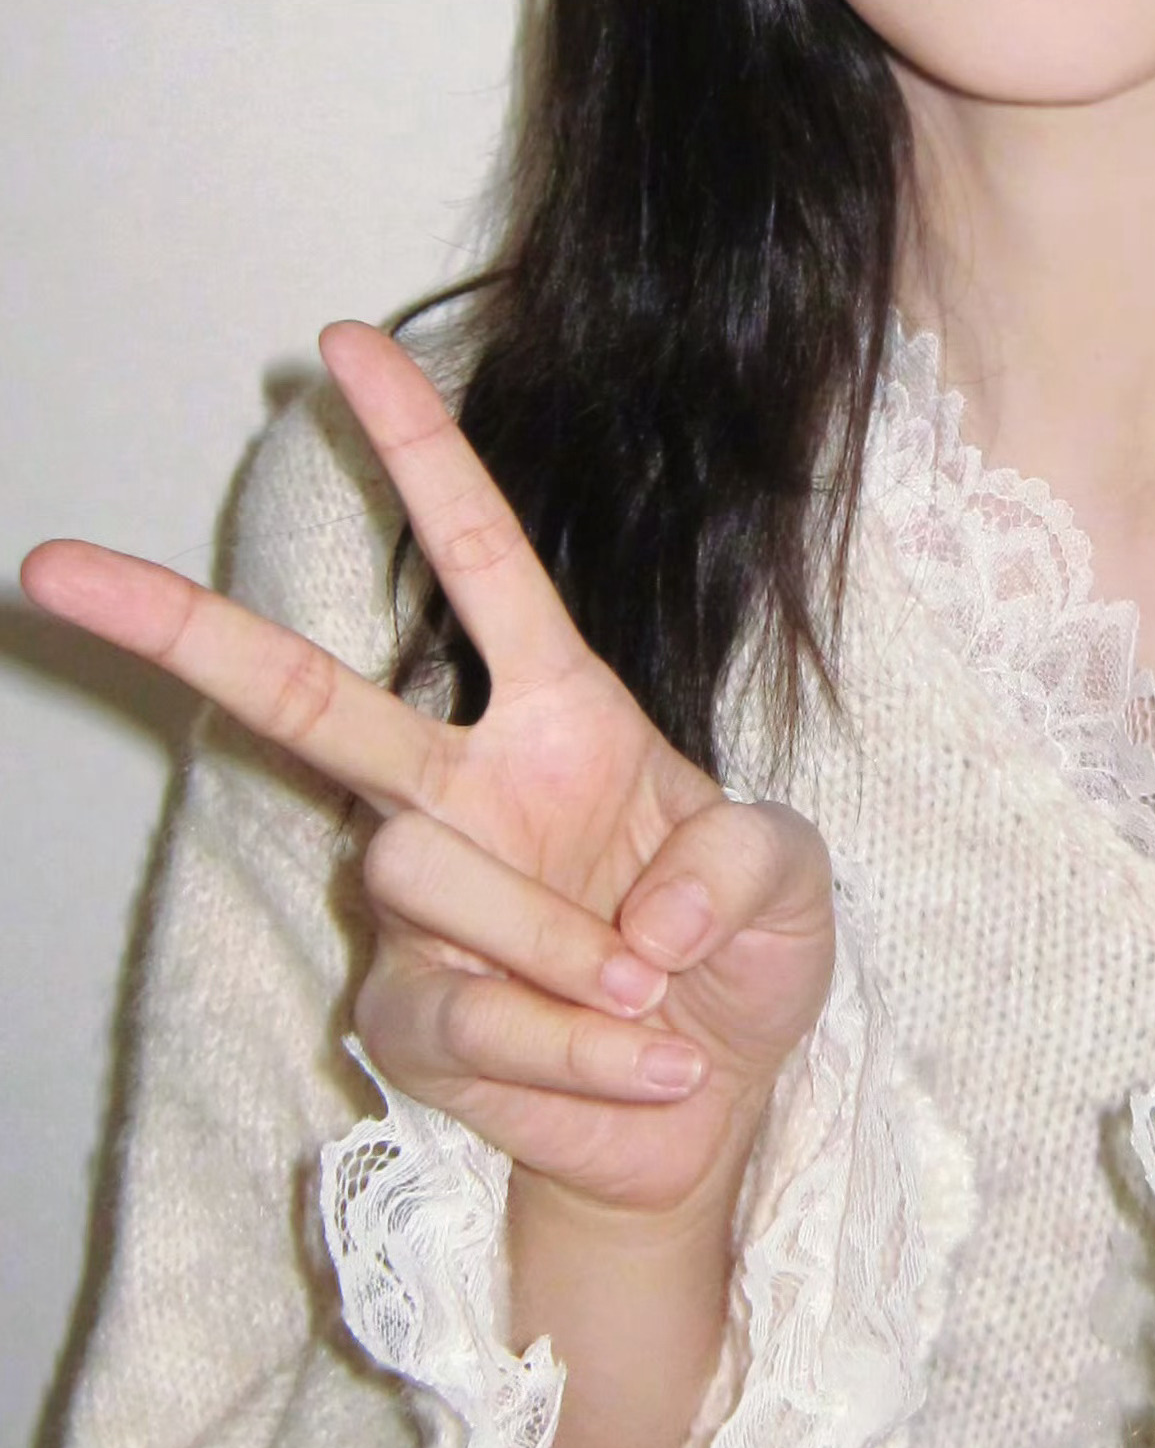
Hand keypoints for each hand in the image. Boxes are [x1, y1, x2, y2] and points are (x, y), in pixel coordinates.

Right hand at [21, 323, 835, 1228]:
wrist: (718, 1104)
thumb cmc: (737, 960)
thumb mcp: (789, 881)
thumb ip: (743, 864)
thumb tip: (638, 925)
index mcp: (556, 715)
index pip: (478, 559)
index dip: (420, 452)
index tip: (347, 343)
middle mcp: (462, 792)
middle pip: (302, 695)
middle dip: (177, 629)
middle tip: (51, 565)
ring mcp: (422, 907)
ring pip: (418, 870)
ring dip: (557, 941)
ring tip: (645, 992)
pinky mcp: (411, 1016)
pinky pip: (471, 1015)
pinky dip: (578, 1051)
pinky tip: (648, 1063)